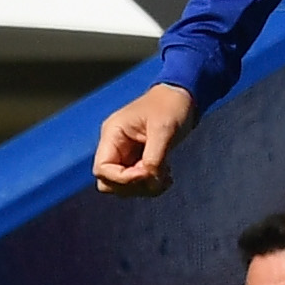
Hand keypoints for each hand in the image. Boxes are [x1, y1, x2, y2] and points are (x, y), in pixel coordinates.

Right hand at [93, 83, 194, 197]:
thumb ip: (154, 156)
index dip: (122, 178)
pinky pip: (138, 182)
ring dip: (145, 188)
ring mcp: (126, 154)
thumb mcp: (164, 129)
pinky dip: (152, 185)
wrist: (183, 96)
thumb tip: (149, 179)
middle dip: (133, 186)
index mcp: (113, 134)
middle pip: (109, 182)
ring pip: (124, 186)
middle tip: (158, 176)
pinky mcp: (139, 159)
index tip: (147, 172)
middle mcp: (115, 146)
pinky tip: (168, 176)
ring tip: (166, 176)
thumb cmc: (170, 105)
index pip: (102, 169)